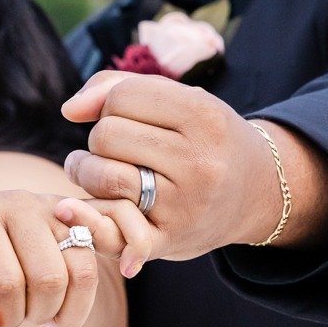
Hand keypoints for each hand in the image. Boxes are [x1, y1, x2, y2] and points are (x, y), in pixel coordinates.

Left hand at [0, 191, 101, 326]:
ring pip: (80, 272)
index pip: (5, 283)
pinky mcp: (80, 218)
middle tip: (22, 315)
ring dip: (66, 310)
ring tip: (45, 314)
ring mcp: (53, 206)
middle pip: (48, 279)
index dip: (4, 315)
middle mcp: (17, 202)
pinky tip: (66, 307)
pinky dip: (85, 299)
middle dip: (37, 313)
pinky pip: (98, 263)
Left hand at [61, 72, 283, 260]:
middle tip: (115, 149)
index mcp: (204, 116)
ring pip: (103, 177)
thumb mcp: (181, 99)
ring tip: (98, 170)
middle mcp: (200, 161)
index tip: (123, 117)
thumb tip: (69, 109)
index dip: (109, 105)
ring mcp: (185, 204)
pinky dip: (87, 219)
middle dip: (101, 139)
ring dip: (86, 172)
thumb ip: (119, 87)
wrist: (258, 192)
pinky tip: (76, 210)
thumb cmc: (206, 138)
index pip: (121, 97)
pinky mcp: (169, 239)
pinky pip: (111, 229)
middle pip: (106, 136)